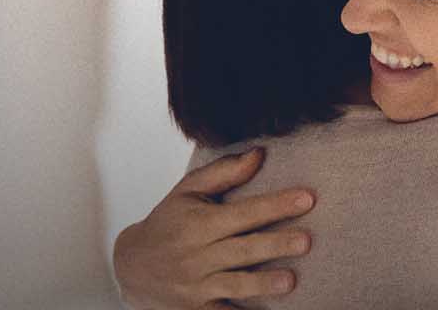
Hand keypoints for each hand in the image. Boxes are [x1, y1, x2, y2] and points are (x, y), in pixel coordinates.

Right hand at [113, 148, 316, 308]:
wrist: (130, 268)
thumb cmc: (167, 223)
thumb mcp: (186, 192)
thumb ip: (224, 172)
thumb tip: (260, 153)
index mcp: (198, 223)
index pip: (243, 213)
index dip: (275, 206)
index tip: (307, 198)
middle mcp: (197, 255)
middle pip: (241, 250)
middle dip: (274, 244)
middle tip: (307, 240)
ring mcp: (197, 285)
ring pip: (233, 284)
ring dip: (262, 283)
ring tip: (290, 281)